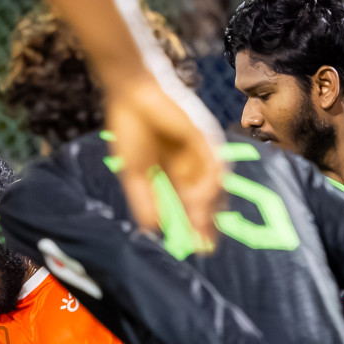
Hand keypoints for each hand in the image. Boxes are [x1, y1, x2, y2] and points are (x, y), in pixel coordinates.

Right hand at [104, 75, 221, 242]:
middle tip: (205, 246)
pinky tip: (199, 201)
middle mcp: (192, 164)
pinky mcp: (205, 135)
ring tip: (200, 229)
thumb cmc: (129, 130)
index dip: (193, 226)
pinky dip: (210, 184)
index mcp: (174, 172)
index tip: (195, 248)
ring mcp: (201, 150)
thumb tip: (155, 231)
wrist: (129, 94)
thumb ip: (145, 202)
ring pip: (213, 185)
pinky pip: (214, 163)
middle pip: (206, 199)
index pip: (189, 205)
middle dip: (206, 223)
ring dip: (208, 208)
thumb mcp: (134, 175)